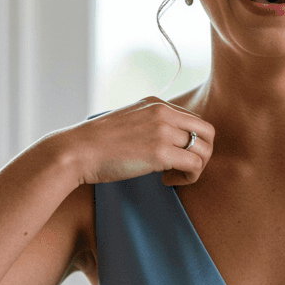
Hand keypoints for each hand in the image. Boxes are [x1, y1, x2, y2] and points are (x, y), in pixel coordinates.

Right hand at [64, 97, 215, 186]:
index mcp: (156, 104)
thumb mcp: (127, 122)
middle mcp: (163, 112)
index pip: (194, 121)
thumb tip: (168, 142)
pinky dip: (187, 178)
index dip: (191, 142)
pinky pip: (194, 165)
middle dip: (203, 154)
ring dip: (194, 169)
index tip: (174, 157)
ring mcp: (162, 130)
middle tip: (184, 169)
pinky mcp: (160, 151)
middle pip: (208, 132)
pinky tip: (166, 181)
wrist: (76, 151)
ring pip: (204, 151)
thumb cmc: (97, 144)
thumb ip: (149, 124)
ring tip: (172, 177)